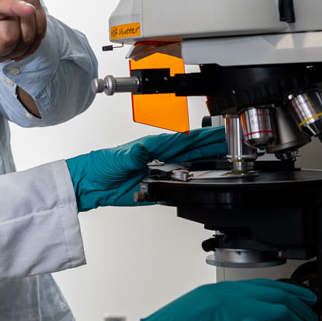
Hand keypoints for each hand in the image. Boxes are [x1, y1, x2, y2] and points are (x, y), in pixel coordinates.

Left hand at [0, 0, 46, 62]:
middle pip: (13, 36)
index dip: (18, 8)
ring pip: (29, 38)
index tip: (29, 9)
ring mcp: (29, 2)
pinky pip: (39, 37)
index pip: (4, 4)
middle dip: (1, 51)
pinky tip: (16, 52)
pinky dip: (28, 49)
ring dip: (15, 52)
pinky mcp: (38, 10)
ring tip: (2, 52)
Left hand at [65, 128, 224, 211]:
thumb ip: (133, 155)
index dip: (203, 137)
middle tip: (231, 141)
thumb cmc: (101, 164)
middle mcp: (158, 157)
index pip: (184, 140)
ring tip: (224, 156)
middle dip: (212, 146)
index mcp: (153, 146)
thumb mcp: (118, 158)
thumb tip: (144, 150)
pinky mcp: (155, 187)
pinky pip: (177, 185)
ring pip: (188, 166)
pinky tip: (203, 179)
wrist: (90, 183)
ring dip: (206, 162)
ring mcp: (158, 172)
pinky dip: (190, 182)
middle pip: (192, 151)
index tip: (219, 133)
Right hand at [98, 280, 318, 320]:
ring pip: (283, 309)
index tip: (299, 298)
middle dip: (300, 304)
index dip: (287, 291)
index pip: (261, 285)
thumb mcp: (191, 317)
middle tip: (311, 315)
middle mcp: (228, 298)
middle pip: (278, 293)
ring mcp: (234, 316)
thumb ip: (217, 315)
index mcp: (216, 292)